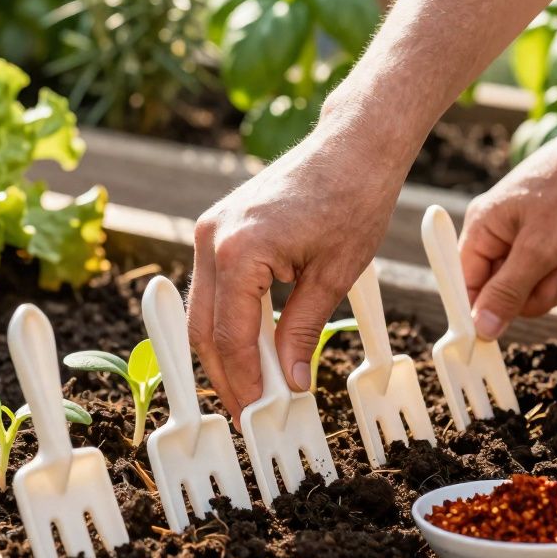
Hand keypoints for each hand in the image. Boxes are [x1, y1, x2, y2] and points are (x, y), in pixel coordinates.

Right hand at [187, 119, 409, 420]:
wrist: (352, 145)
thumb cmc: (353, 197)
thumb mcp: (334, 275)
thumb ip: (303, 331)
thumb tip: (289, 382)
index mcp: (239, 250)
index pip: (232, 336)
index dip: (244, 381)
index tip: (259, 413)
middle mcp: (212, 239)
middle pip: (204, 329)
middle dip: (226, 375)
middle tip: (250, 411)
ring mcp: (209, 231)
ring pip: (203, 312)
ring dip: (224, 351)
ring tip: (252, 386)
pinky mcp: (217, 229)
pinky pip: (213, 288)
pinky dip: (228, 321)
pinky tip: (253, 346)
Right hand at [460, 121, 556, 337]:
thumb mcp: (541, 248)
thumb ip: (508, 291)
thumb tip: (480, 328)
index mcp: (482, 227)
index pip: (465, 284)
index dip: (480, 310)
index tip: (495, 336)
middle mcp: (500, 231)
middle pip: (502, 291)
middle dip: (536, 290)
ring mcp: (529, 233)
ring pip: (534, 285)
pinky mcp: (555, 235)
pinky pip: (556, 271)